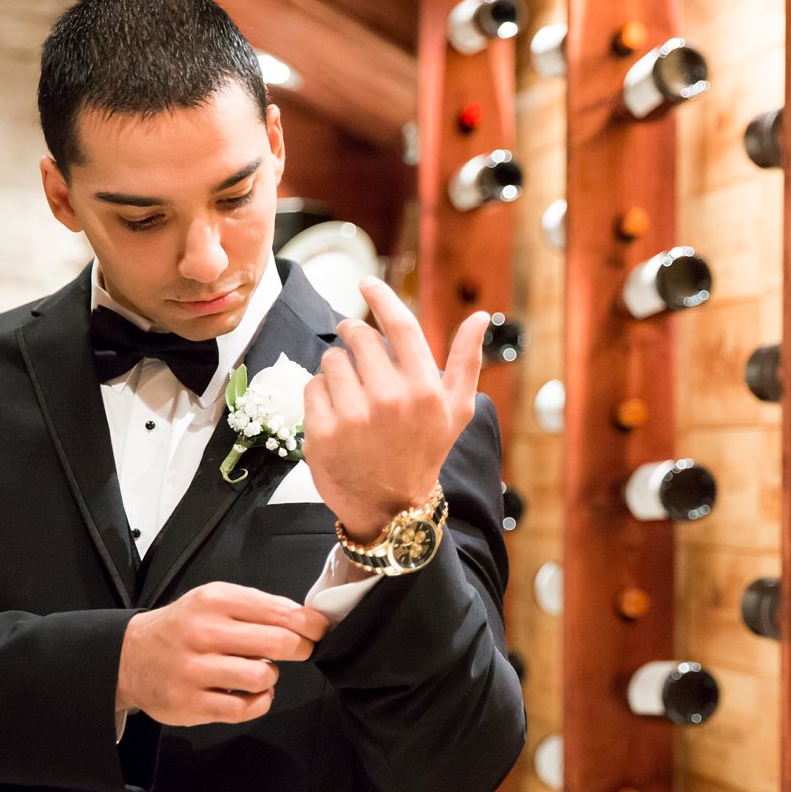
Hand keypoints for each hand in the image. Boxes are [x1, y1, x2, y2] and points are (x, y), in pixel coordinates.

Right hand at [117, 581, 329, 726]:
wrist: (130, 656)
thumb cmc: (182, 627)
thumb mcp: (214, 600)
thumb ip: (257, 606)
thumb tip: (305, 618)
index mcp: (214, 601)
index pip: (278, 611)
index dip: (309, 624)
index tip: (318, 630)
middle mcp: (203, 633)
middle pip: (277, 643)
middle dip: (300, 648)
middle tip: (301, 650)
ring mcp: (195, 671)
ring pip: (263, 677)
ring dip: (272, 677)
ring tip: (261, 672)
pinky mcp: (191, 704)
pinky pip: (245, 709)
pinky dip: (259, 702)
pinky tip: (251, 694)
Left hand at [304, 277, 489, 541]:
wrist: (393, 509)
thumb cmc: (425, 451)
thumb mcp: (456, 410)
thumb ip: (466, 360)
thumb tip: (478, 316)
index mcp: (424, 389)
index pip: (400, 326)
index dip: (380, 297)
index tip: (365, 282)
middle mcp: (390, 399)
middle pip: (358, 337)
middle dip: (353, 336)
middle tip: (353, 346)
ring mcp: (353, 417)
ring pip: (331, 360)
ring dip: (337, 369)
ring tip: (351, 393)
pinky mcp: (322, 433)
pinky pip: (312, 387)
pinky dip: (319, 394)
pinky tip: (335, 413)